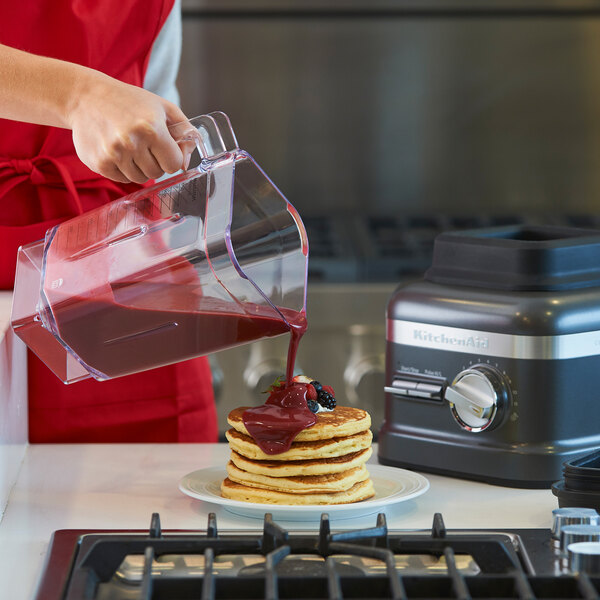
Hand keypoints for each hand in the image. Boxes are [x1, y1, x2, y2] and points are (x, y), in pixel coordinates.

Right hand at [68, 73, 188, 183]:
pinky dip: (122, 169)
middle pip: (157, 173)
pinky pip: (122, 179)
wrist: (85, 97)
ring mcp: (114, 154)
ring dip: (138, 166)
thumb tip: (185, 164)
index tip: (162, 146)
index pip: (173, 164)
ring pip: (140, 178)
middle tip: (142, 143)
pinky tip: (116, 149)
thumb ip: (184, 133)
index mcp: (152, 128)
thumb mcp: (163, 108)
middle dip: (154, 161)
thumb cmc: (130, 102)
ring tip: (129, 145)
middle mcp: (132, 142)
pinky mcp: (99, 163)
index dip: (170, 157)